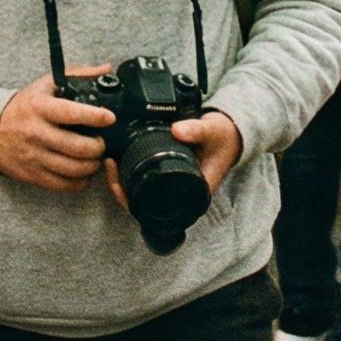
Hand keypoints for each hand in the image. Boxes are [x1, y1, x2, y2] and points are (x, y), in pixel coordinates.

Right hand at [0, 65, 109, 192]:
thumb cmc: (25, 106)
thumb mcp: (46, 85)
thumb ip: (77, 75)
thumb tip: (107, 69)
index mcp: (40, 107)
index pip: (71, 113)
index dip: (95, 117)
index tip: (110, 118)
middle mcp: (36, 133)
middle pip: (78, 147)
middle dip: (99, 147)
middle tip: (101, 142)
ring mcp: (34, 156)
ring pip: (74, 169)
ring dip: (92, 165)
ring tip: (95, 158)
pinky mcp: (33, 175)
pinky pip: (64, 185)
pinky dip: (81, 182)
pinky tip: (83, 172)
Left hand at [105, 108, 243, 209]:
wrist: (230, 133)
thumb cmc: (223, 138)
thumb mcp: (212, 132)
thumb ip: (197, 130)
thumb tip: (177, 131)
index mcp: (192, 192)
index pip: (157, 209)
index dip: (133, 201)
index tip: (118, 184)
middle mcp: (179, 193)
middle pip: (142, 203)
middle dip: (121, 188)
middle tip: (109, 165)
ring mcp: (171, 184)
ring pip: (140, 191)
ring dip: (122, 179)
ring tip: (110, 159)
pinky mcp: (165, 172)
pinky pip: (143, 177)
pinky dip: (129, 169)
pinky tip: (118, 157)